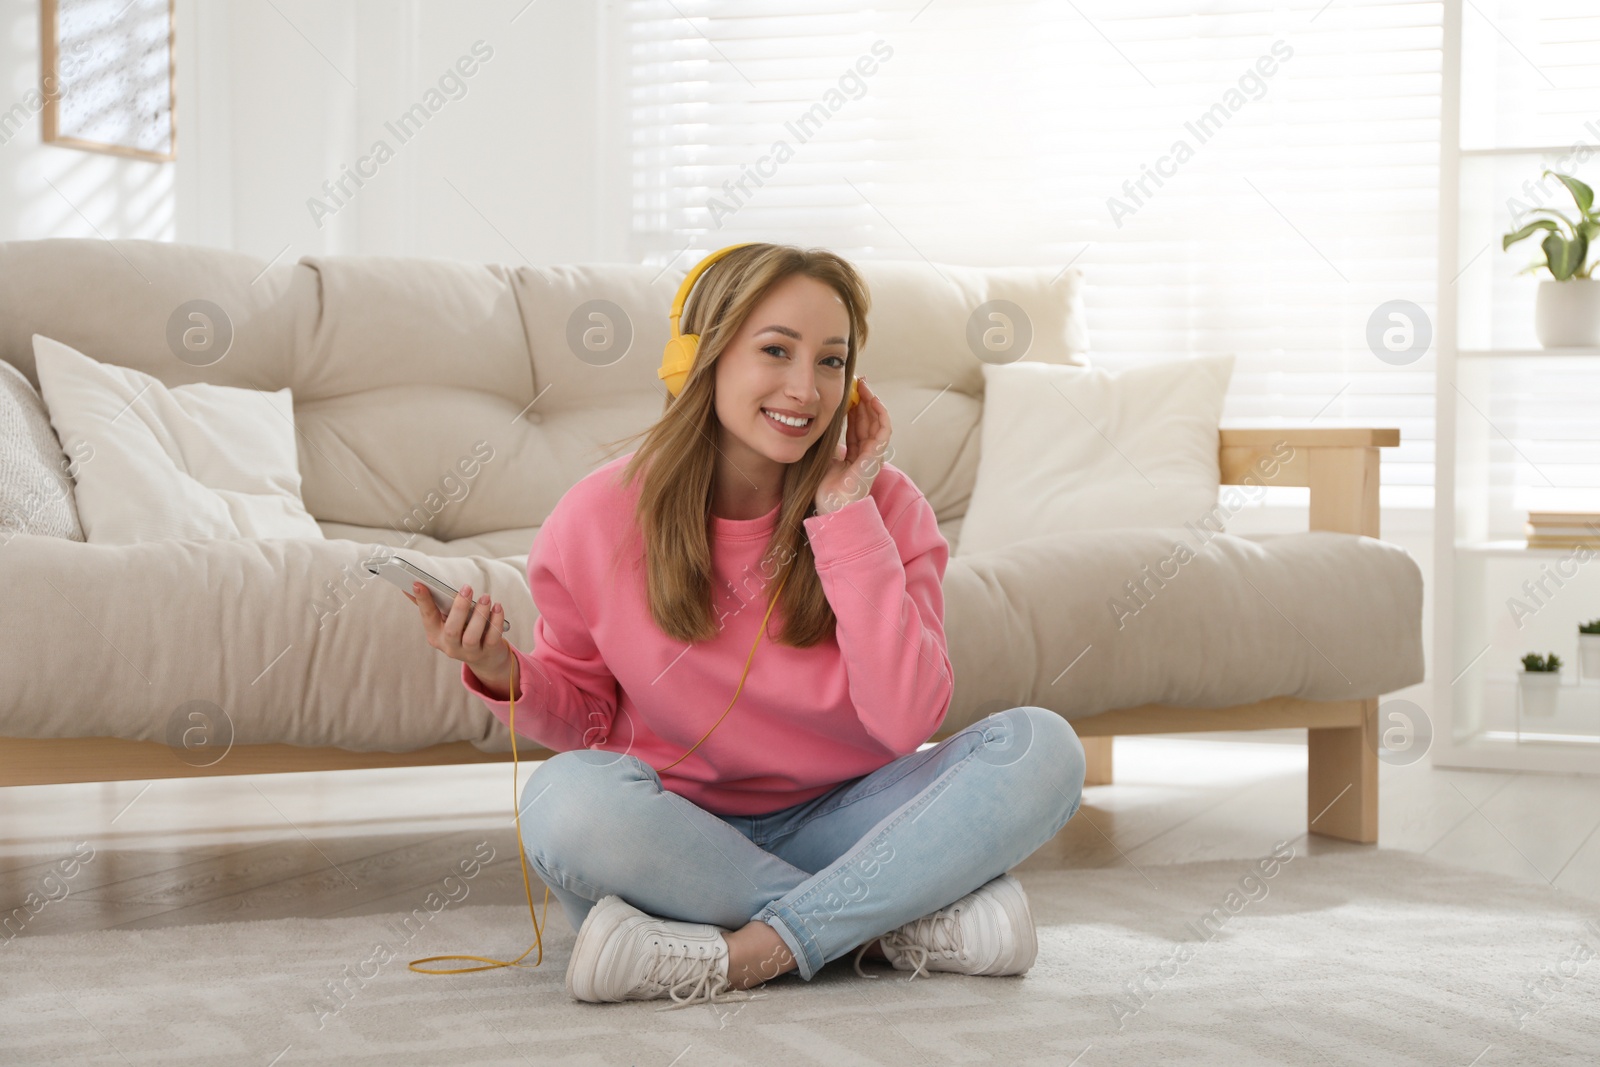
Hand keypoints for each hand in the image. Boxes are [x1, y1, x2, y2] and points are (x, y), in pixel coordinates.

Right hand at [410, 581, 513, 693]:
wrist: (485, 658)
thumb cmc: (461, 631)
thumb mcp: (445, 621)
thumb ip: (431, 605)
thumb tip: (412, 584)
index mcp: (435, 635)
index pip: (427, 616)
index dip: (422, 601)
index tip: (418, 584)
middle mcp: (450, 646)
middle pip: (452, 629)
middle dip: (459, 608)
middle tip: (467, 588)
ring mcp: (469, 652)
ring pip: (472, 636)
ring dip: (480, 615)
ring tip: (485, 597)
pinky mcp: (488, 652)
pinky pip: (492, 637)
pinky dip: (496, 621)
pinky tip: (497, 608)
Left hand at [815, 377, 890, 514]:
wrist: (831, 506)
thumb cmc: (824, 487)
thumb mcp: (823, 455)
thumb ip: (827, 440)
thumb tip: (818, 419)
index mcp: (854, 454)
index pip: (857, 425)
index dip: (854, 407)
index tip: (847, 391)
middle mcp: (866, 453)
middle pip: (868, 420)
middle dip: (863, 399)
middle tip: (857, 381)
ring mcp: (873, 454)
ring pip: (876, 421)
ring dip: (871, 401)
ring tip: (863, 385)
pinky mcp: (877, 455)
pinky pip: (884, 429)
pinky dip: (880, 413)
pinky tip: (872, 399)